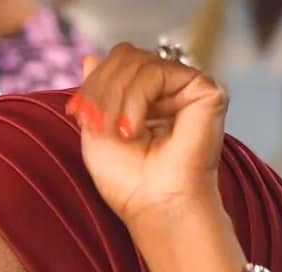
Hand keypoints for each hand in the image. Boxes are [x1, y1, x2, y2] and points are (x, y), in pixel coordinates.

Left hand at [67, 44, 228, 231]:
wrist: (154, 205)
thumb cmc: (127, 182)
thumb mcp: (96, 133)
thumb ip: (94, 94)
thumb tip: (89, 57)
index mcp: (144, 99)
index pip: (115, 65)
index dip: (92, 84)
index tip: (78, 114)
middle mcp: (167, 90)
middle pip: (125, 57)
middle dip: (101, 90)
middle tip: (98, 125)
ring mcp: (186, 88)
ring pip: (137, 62)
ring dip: (115, 99)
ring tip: (121, 133)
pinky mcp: (203, 90)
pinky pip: (155, 72)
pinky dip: (134, 100)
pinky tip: (133, 129)